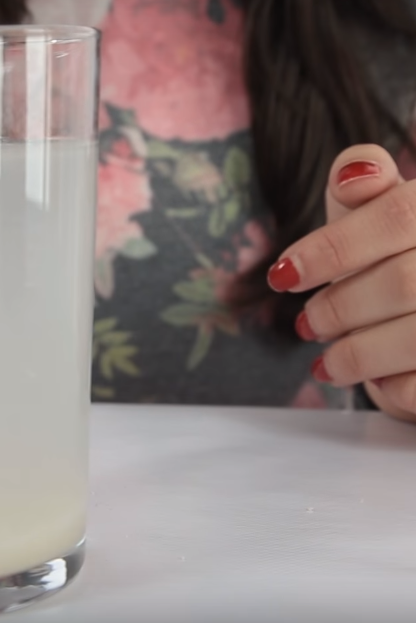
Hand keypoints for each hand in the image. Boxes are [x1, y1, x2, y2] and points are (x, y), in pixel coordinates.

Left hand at [266, 143, 415, 419]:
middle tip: (307, 323)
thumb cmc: (395, 256)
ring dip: (357, 354)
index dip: (333, 248)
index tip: (283, 276)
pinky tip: (380, 380)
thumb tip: (352, 174)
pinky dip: (393, 386)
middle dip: (339, 308)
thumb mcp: (375, 213)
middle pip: (405, 283)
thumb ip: (363, 185)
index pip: (399, 216)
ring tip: (329, 359)